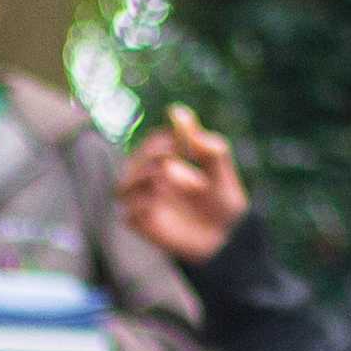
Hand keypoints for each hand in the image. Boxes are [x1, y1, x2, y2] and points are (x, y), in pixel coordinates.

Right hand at [114, 110, 249, 264]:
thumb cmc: (225, 201)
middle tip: (175, 159)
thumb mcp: (220, 167)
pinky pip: (127, 213)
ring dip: (142, 177)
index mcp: (168, 163)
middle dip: (152, 155)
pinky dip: (141, 204)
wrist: (227, 240)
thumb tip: (176, 111)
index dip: (164, 139)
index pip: (154, 142)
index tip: (184, 144)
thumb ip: (201, 140)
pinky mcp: (143, 226)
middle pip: (134, 160)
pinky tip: (160, 201)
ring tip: (167, 177)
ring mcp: (145, 204)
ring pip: (123, 185)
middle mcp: (152, 181)